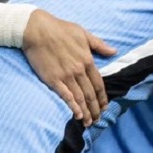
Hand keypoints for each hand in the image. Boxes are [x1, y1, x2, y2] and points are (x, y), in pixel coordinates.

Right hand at [22, 11, 117, 125]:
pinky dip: (73, 107)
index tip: (105, 107)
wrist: (37, 29)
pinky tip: (77, 116)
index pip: (99, 84)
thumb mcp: (83, 33)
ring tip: (89, 123)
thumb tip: (114, 52)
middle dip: (96, 109)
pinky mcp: (53, 79)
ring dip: (86, 112)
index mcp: (87, 60)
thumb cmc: (60, 29)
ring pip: (80, 98)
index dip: (103, 98)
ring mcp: (66, 76)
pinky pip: (65, 96)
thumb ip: (99, 45)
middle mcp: (79, 70)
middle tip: (98, 120)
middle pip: (91, 94)